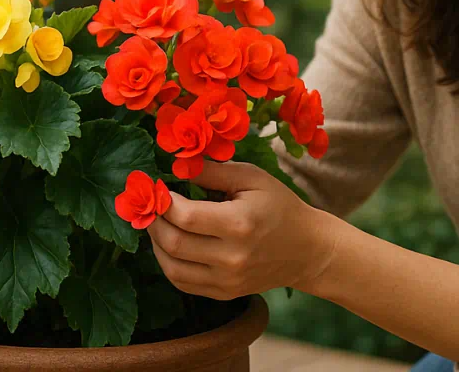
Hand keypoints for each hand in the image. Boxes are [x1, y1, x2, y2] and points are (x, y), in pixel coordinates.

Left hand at [147, 160, 339, 300]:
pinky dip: (168, 263)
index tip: (157, 188)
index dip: (163, 201)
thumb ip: (214, 170)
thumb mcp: (253, 178)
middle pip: (173, 242)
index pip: (185, 216)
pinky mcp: (224, 293)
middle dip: (154, 221)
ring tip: (158, 223)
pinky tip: (169, 244)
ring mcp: (227, 280)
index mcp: (239, 224)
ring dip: (156, 243)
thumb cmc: (279, 206)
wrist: (307, 250)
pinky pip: (182, 282)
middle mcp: (231, 257)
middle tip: (151, 205)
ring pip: (171, 267)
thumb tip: (176, 165)